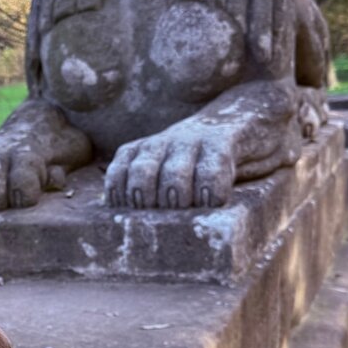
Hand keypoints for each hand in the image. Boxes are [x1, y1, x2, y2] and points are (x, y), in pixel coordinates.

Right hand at [0, 100, 91, 212]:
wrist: (36, 124)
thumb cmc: (59, 148)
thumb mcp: (73, 154)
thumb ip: (62, 169)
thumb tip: (54, 181)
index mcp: (29, 153)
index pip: (22, 177)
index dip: (24, 194)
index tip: (26, 202)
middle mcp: (1, 153)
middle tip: (0, 208)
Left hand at [104, 125, 237, 208]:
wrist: (230, 123)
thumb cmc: (186, 164)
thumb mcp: (156, 169)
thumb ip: (139, 191)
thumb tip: (125, 225)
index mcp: (138, 151)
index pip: (118, 174)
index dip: (121, 198)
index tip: (131, 215)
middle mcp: (160, 143)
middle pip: (142, 173)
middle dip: (146, 199)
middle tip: (158, 215)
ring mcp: (189, 142)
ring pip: (174, 174)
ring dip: (177, 197)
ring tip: (185, 208)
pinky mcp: (219, 144)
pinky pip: (211, 172)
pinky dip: (210, 193)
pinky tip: (211, 203)